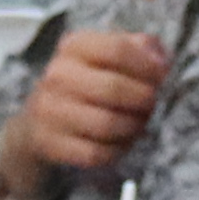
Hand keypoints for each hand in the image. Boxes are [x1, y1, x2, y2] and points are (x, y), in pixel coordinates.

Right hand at [0, 27, 167, 199]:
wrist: (35, 125)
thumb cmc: (84, 87)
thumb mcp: (106, 58)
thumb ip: (137, 49)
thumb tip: (161, 60)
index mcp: (73, 46)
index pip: (117, 49)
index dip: (148, 65)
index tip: (163, 76)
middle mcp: (56, 74)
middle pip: (114, 88)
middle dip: (143, 100)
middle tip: (151, 104)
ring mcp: (48, 110)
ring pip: (107, 124)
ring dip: (133, 127)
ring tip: (139, 123)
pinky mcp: (48, 143)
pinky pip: (96, 153)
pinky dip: (117, 151)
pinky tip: (121, 143)